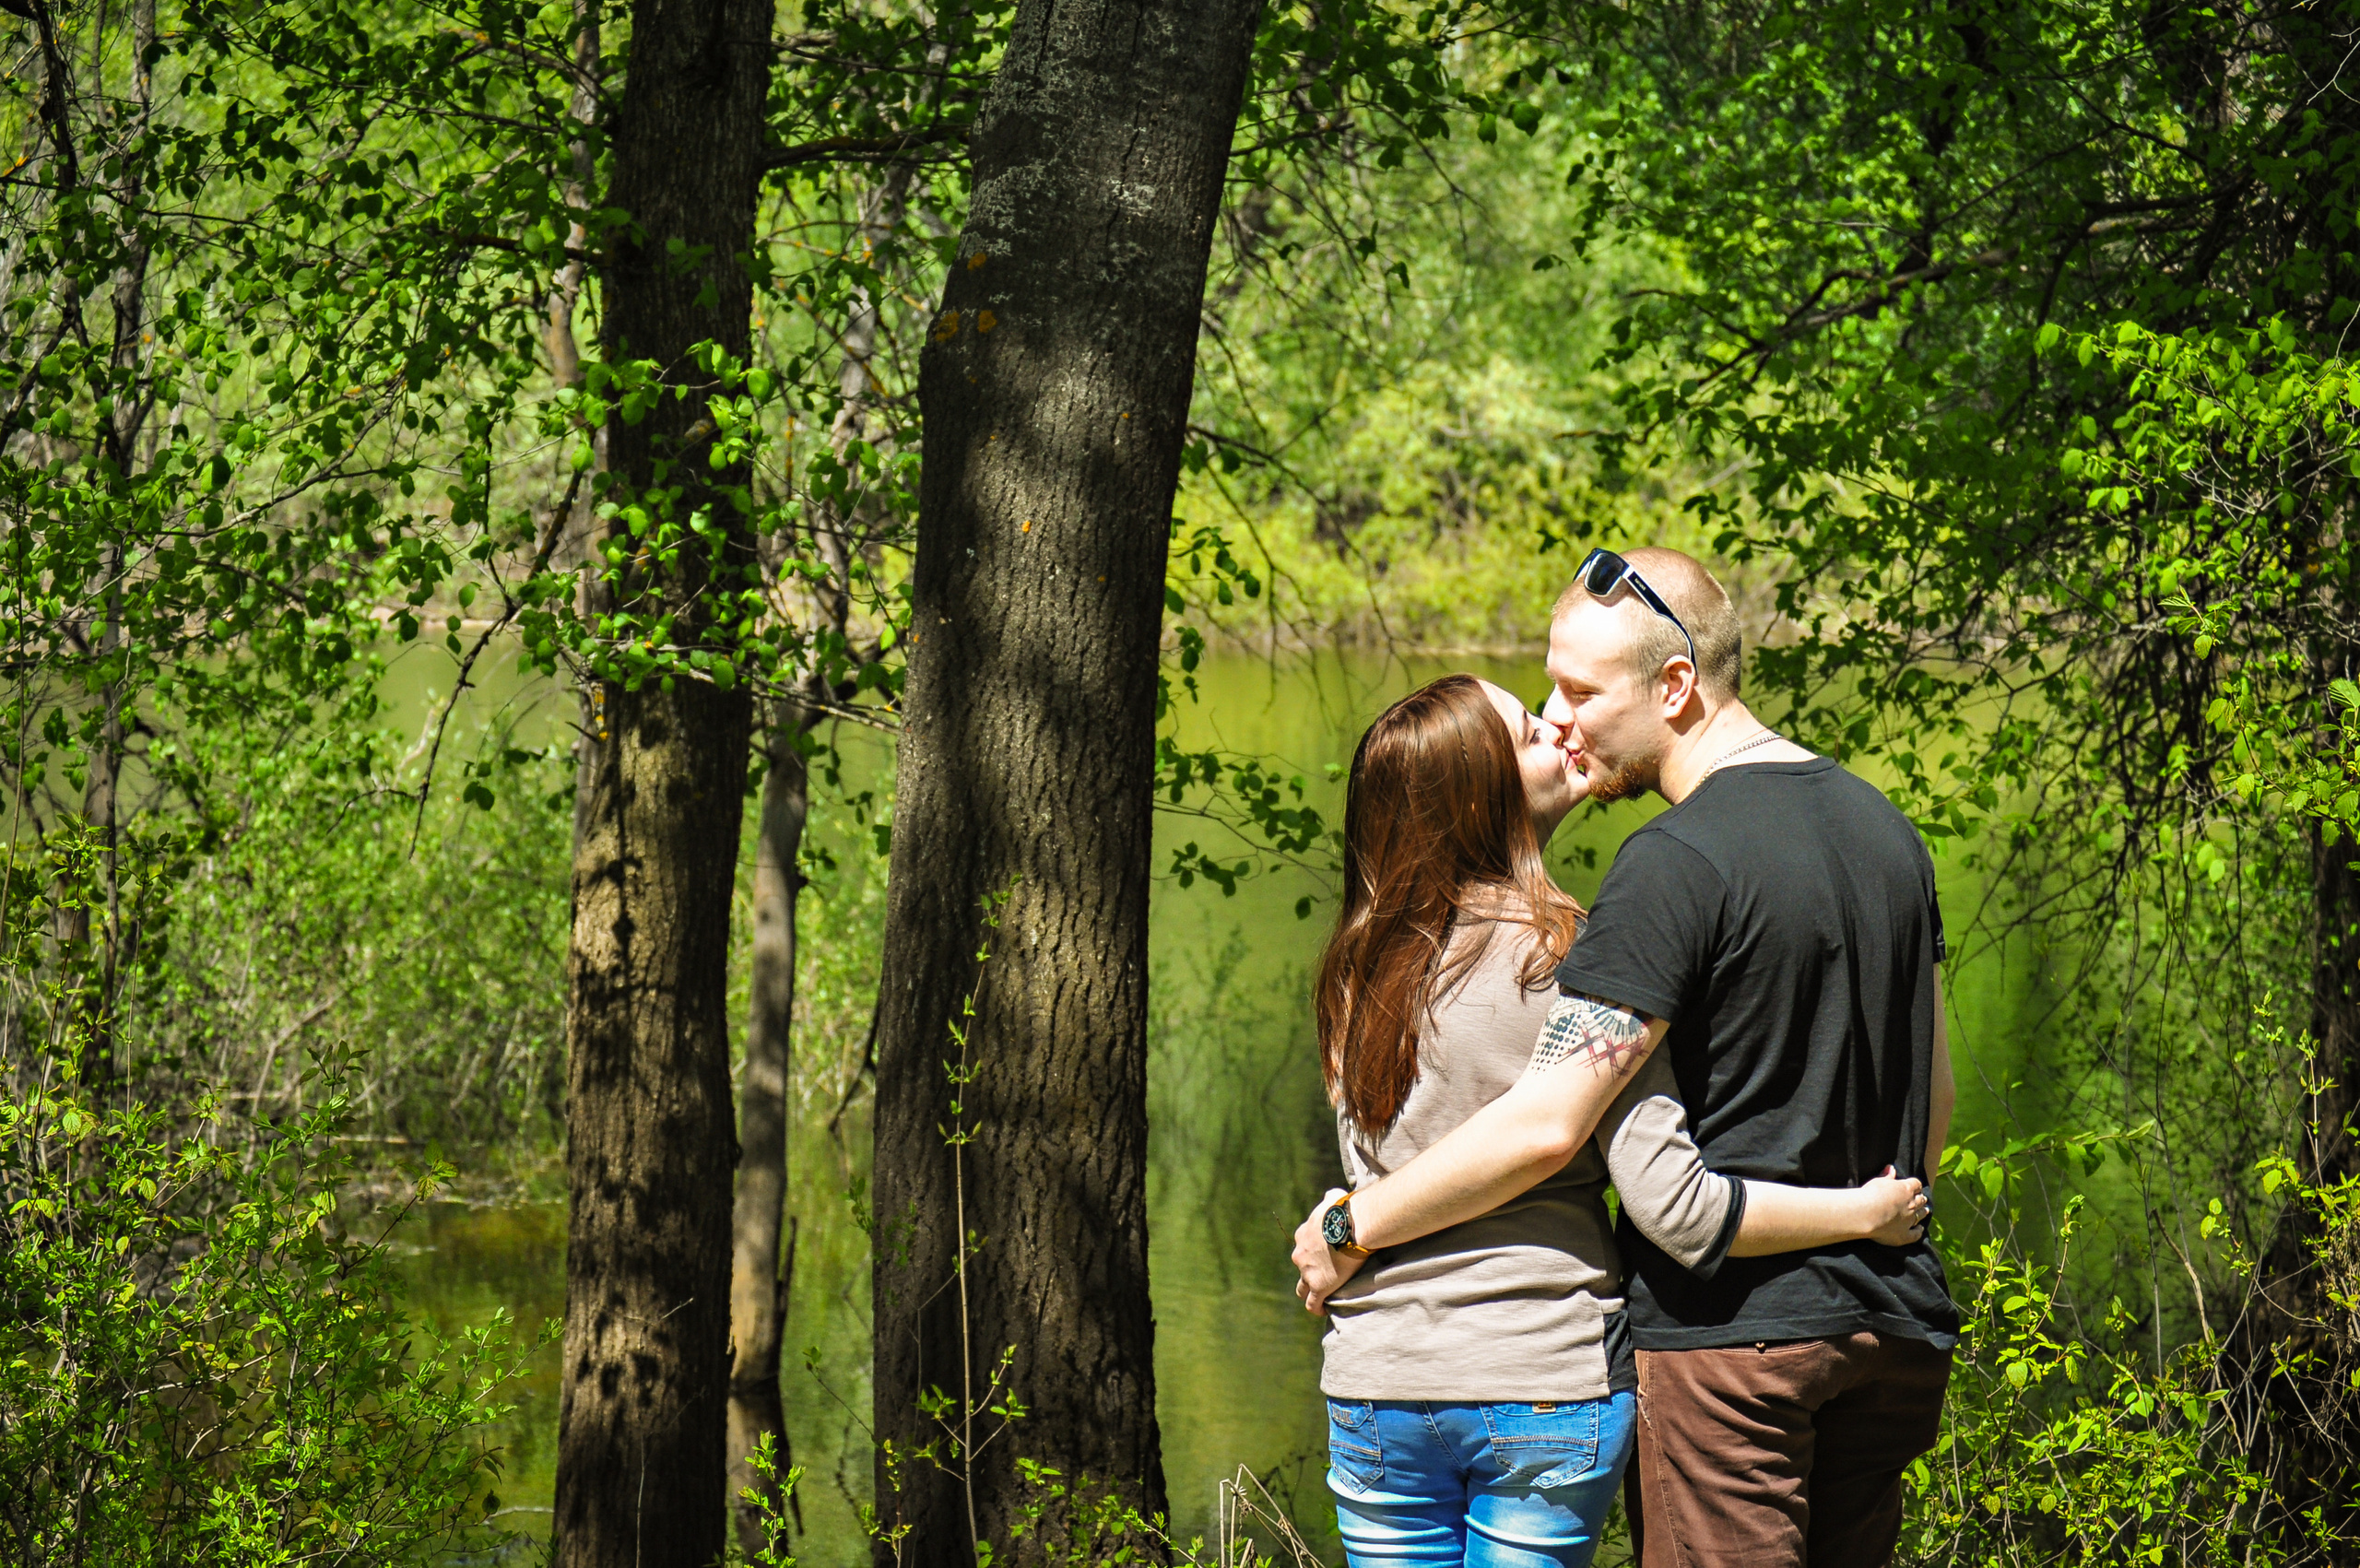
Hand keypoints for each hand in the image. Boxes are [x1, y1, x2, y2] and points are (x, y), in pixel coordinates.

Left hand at [1291, 1188, 1367, 1314]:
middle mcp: (1300, 1254)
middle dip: (1309, 1272)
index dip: (1313, 1253)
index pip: (1303, 1247)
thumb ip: (1330, 1197)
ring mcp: (1307, 1272)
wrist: (1350, 1225)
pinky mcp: (1318, 1286)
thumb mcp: (1334, 1198)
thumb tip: (1332, 1195)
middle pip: (1301, 1267)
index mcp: (1303, 1235)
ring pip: (1302, 1288)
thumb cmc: (1345, 1210)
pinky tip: (1323, 1311)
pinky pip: (1312, 1304)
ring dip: (1310, 1291)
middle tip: (1325, 1275)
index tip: (1324, 1257)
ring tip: (1322, 1296)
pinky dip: (1316, 1308)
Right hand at [1858, 1166, 1929, 1245]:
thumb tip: (1891, 1168)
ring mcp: (1909, 1220)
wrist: (1865, 1214)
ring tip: (1924, 1211)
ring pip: (1921, 1214)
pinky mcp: (1904, 1234)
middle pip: (1921, 1199)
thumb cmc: (1869, 1195)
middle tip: (1920, 1198)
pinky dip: (1919, 1231)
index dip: (1915, 1185)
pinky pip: (1916, 1234)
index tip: (1913, 1186)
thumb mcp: (1877, 1181)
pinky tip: (1920, 1229)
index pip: (1916, 1184)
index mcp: (1906, 1189)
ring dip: (1923, 1212)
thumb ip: (1886, 1176)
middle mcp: (1911, 1204)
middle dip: (1920, 1198)